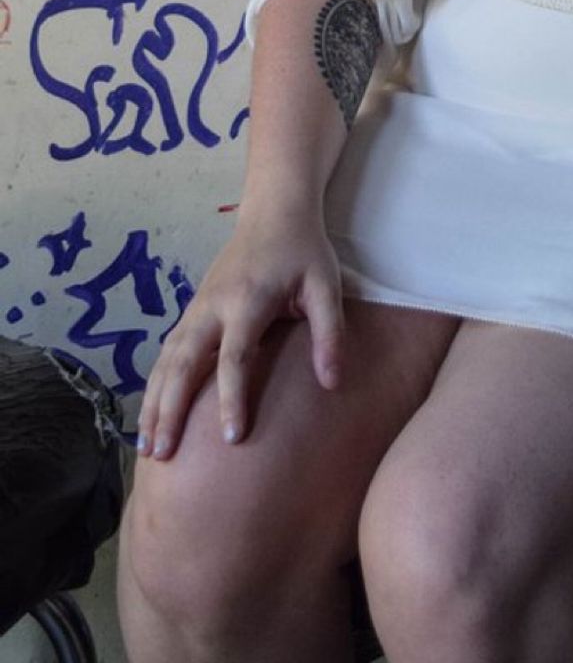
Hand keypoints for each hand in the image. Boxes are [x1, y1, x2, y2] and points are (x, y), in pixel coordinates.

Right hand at [135, 203, 343, 460]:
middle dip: (170, 409)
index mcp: (247, 300)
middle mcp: (213, 305)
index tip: (230, 440)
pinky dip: (156, 383)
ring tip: (146, 447)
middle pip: (183, 362)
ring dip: (154, 402)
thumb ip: (329, 334)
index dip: (232, 399)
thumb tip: (333, 384)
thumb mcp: (325, 286)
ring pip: (167, 359)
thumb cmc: (304, 251)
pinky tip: (150, 413)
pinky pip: (167, 351)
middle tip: (162, 455)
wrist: (274, 210)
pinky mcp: (193, 308)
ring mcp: (198, 306)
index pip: (234, 357)